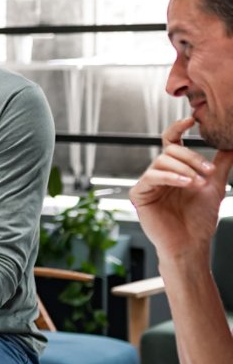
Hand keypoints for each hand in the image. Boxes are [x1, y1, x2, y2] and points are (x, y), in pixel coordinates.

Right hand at [129, 116, 232, 260]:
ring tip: (198, 182)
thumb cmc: (199, 219)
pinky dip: (170, 177)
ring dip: (184, 169)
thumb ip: (220, 163)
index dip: (178, 129)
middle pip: (169, 151)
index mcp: (174, 170)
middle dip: (190, 157)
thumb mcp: (215, 185)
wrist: (191, 244)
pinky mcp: (139, 194)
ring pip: (161, 162)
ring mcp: (148, 184)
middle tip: (208, 170)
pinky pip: (151, 177)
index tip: (191, 120)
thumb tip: (232, 144)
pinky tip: (186, 183)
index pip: (172, 143)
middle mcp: (159, 174)